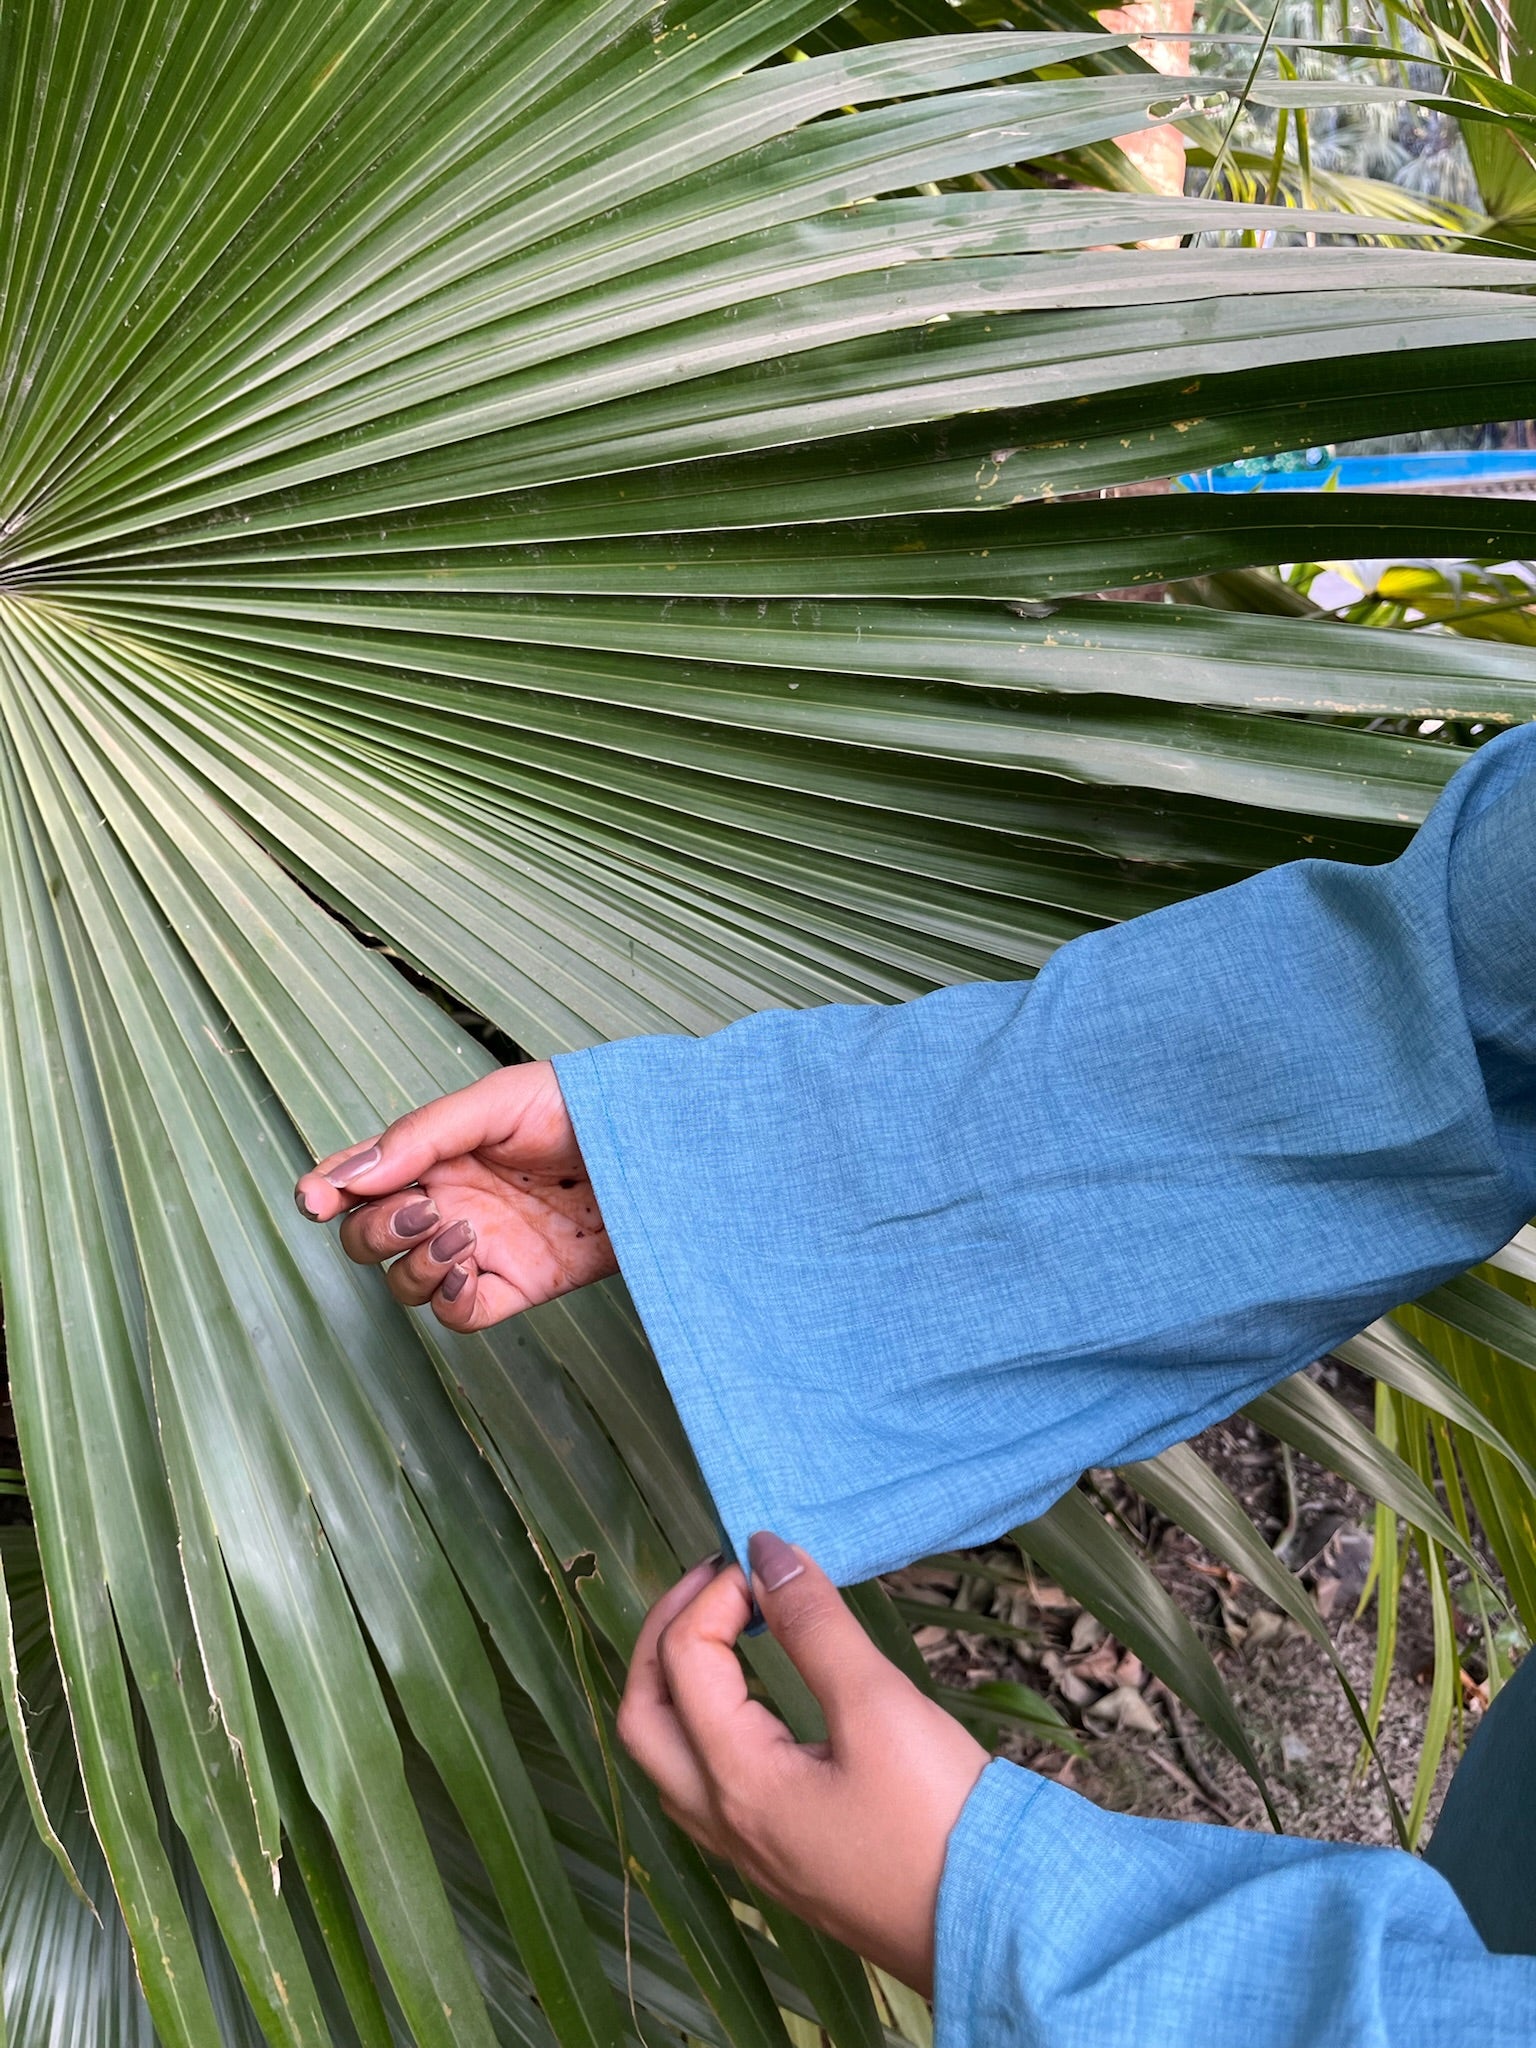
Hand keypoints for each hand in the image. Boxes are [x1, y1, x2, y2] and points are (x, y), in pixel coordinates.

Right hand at [293, 1062, 616, 1328]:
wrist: (658, 1149)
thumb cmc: (584, 1107)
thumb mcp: (499, 1102)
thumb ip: (425, 1135)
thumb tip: (354, 1174)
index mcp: (437, 1154)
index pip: (360, 1179)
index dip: (326, 1190)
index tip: (313, 1200)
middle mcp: (450, 1202)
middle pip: (368, 1237)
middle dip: (374, 1230)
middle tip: (422, 1210)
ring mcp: (482, 1248)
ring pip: (404, 1280)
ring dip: (411, 1264)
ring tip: (459, 1232)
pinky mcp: (519, 1286)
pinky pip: (458, 1314)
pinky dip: (446, 1300)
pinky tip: (465, 1267)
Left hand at [617, 1536, 988, 1994]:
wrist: (998, 1925)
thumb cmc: (941, 1819)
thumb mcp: (881, 1706)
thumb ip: (816, 1627)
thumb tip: (767, 1554)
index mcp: (738, 1784)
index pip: (685, 1661)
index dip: (716, 1593)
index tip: (768, 1558)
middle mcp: (727, 1823)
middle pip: (644, 1717)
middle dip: (667, 1635)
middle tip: (717, 1582)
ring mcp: (750, 1852)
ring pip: (670, 1757)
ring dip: (680, 1683)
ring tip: (728, 1628)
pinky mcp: (783, 1862)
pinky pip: (707, 1785)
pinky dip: (708, 1724)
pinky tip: (756, 1699)